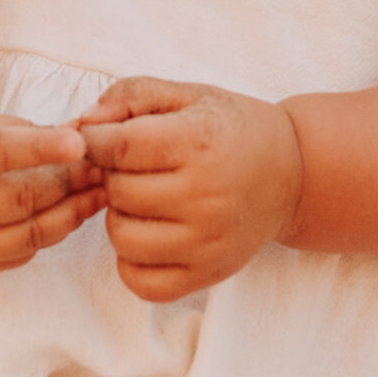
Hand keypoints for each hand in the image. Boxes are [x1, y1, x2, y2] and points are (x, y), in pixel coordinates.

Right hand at [0, 103, 106, 273]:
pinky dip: (46, 235)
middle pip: (17, 201)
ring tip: (95, 193)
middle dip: (67, 184)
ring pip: (24, 237)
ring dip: (68, 215)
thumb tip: (83, 136)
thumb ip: (19, 129)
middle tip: (101, 167)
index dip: (40, 148)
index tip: (81, 143)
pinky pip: (16, 256)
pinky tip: (65, 214)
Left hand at [79, 79, 303, 301]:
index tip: (102, 139)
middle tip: (135, 167)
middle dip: (112, 176)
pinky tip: (149, 233)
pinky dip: (132, 260)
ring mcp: (208, 241)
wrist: (294, 173)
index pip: (117, 148)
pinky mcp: (208, 273)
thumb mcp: (186, 95)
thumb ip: (130, 97)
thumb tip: (83, 123)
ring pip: (122, 237)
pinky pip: (141, 281)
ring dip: (121, 217)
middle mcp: (205, 196)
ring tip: (144, 200)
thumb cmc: (232, 129)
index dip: (95, 141)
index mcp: (198, 143)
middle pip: (117, 192)